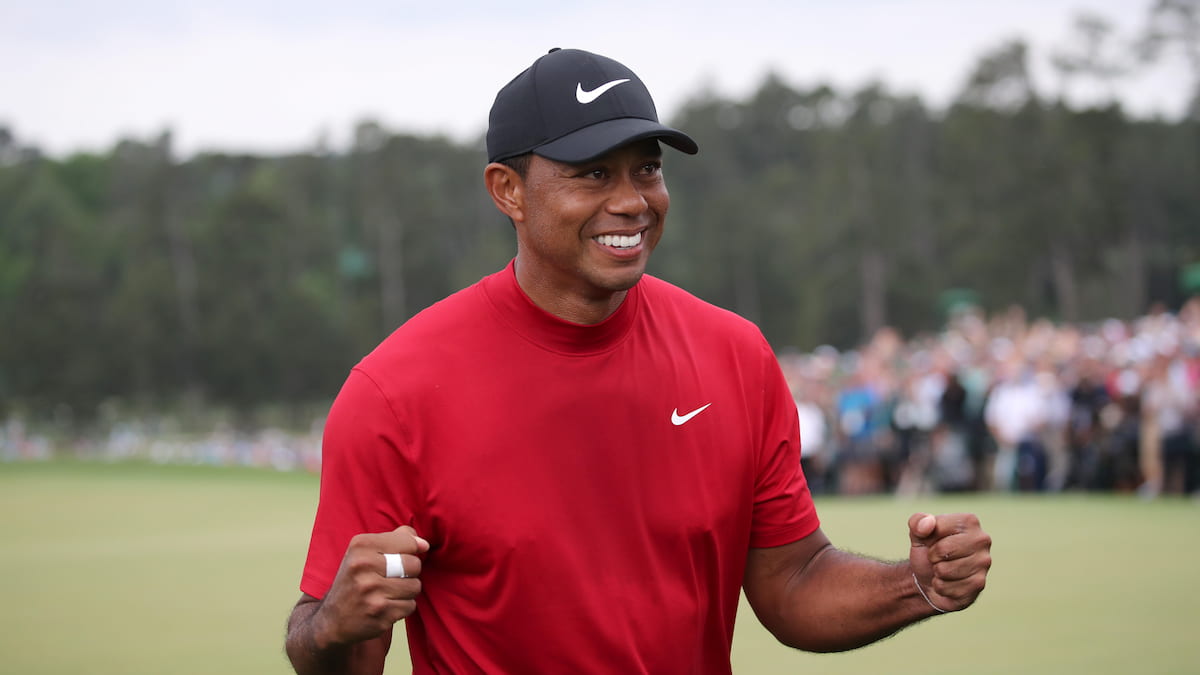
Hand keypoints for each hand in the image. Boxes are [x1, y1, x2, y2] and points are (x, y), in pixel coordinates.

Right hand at [312, 525, 429, 647]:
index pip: (407, 541)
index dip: (412, 550)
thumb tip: (424, 543)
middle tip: (392, 577)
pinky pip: (410, 606)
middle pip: (414, 564)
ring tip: (388, 593)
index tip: (402, 556)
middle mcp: (363, 566)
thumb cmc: (355, 580)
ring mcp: (371, 592)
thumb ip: (395, 540)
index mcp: (360, 546)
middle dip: (409, 572)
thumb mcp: (365, 552)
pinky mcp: (379, 614)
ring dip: (407, 591)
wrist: (332, 620)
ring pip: (415, 586)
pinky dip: (402, 608)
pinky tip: (385, 607)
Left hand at [908, 513, 990, 612]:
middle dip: (933, 556)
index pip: (938, 528)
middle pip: (943, 550)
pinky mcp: (979, 584)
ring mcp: (983, 563)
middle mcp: (982, 539)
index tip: (933, 541)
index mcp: (969, 521)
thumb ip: (917, 522)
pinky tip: (948, 582)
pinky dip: (940, 587)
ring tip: (943, 569)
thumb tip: (928, 523)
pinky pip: (947, 588)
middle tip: (938, 558)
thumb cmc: (927, 552)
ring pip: (944, 570)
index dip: (928, 538)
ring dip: (937, 573)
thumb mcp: (917, 533)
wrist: (929, 581)